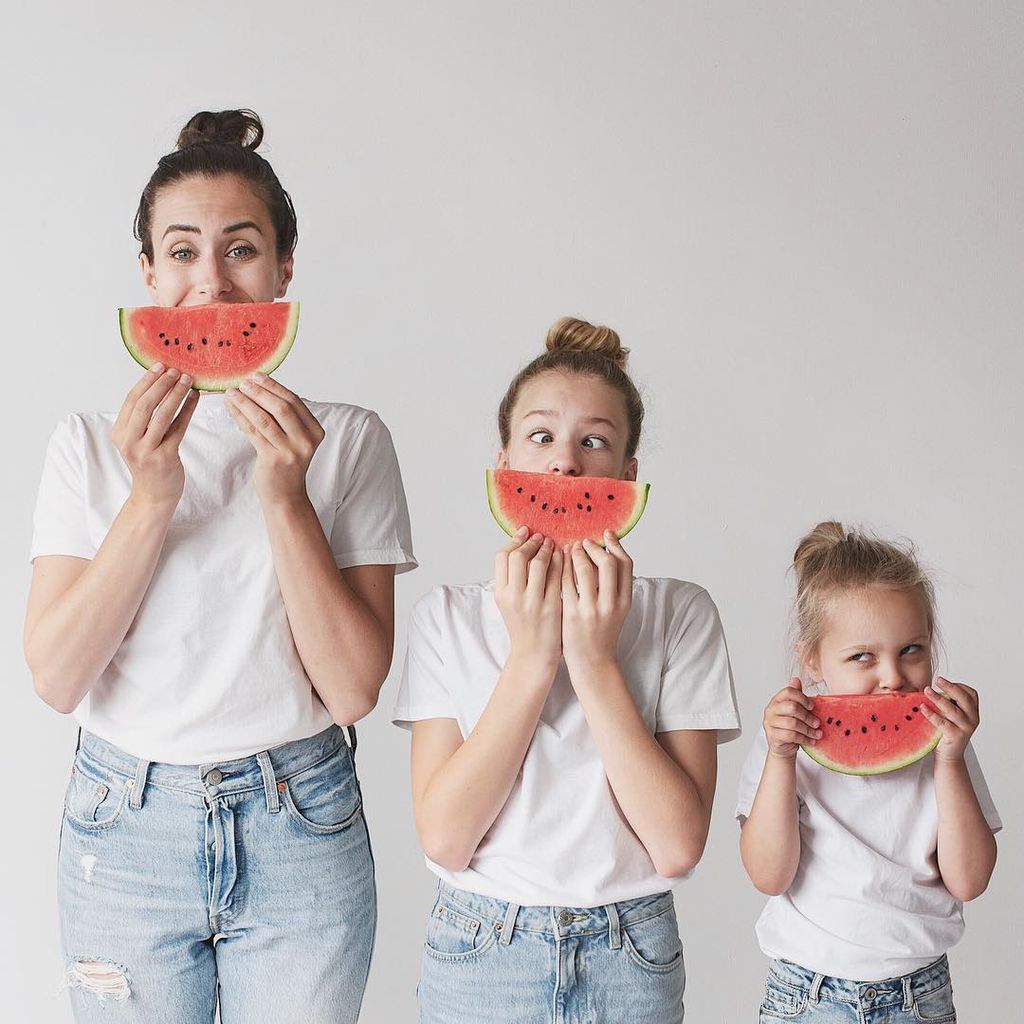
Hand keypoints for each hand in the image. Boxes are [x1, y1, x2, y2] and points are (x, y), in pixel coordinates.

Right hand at [111, 364, 198, 509]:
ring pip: (162, 415)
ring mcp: (146, 450)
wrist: (154, 495)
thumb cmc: (148, 462)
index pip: (131, 400)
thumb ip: (143, 417)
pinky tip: (196, 397)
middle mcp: (129, 441)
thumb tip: (161, 384)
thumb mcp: (137, 439)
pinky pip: (178, 428)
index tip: (160, 365)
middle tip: (176, 370)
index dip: (146, 381)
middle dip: (161, 384)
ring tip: (188, 379)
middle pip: (145, 405)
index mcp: (119, 433)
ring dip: (176, 394)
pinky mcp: (165, 457)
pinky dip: (188, 410)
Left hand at [225, 374, 324, 505]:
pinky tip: (231, 408)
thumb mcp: (294, 438)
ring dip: (245, 403)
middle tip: (243, 383)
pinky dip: (240, 417)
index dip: (274, 387)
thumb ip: (286, 417)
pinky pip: (253, 432)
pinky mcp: (273, 459)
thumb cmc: (287, 463)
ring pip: (265, 419)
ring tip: (231, 393)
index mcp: (315, 431)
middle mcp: (306, 440)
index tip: (257, 376)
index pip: (294, 401)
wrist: (285, 495)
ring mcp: (291, 451)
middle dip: (260, 392)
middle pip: (281, 408)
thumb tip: (261, 387)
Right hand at [494, 527, 562, 671]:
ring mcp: (533, 602)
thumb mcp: (507, 603)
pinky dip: (561, 563)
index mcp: (501, 593)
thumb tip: (520, 548)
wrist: (533, 656)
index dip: (515, 541)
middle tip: (541, 537)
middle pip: (519, 556)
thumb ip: (511, 578)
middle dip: (531, 543)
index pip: (503, 557)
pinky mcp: (552, 607)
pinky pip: (558, 577)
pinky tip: (565, 557)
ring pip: (540, 564)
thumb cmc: (523, 627)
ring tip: (553, 544)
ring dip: (548, 549)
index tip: (525, 533)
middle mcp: (515, 596)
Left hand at [560, 531, 632, 674]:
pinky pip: (565, 582)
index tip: (606, 535)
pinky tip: (558, 562)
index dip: (616, 545)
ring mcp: (591, 609)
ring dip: (576, 554)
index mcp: (625, 601)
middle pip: (608, 563)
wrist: (592, 662)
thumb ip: (615, 585)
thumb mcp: (618, 610)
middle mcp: (611, 604)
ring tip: (570, 548)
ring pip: (585, 570)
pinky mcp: (572, 614)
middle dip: (595, 548)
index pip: (626, 564)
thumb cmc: (602, 633)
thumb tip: (607, 553)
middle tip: (584, 542)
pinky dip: (562, 568)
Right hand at [763, 677, 820, 759]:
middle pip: (792, 707)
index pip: (788, 692)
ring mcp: (770, 723)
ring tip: (816, 734)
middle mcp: (771, 710)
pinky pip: (791, 736)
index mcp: (777, 700)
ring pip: (792, 723)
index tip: (812, 706)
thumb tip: (796, 679)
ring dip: (808, 730)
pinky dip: (804, 739)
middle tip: (817, 723)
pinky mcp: (773, 735)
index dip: (802, 698)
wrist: (783, 746)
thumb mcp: (794, 711)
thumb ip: (796, 696)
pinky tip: (811, 741)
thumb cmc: (790, 727)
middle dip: (807, 716)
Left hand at [922, 677, 978, 762]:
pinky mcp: (956, 736)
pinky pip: (943, 723)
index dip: (958, 685)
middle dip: (950, 687)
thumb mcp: (950, 715)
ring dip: (939, 698)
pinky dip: (932, 714)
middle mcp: (973, 719)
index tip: (943, 681)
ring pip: (953, 710)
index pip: (972, 694)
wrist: (949, 755)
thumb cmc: (947, 732)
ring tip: (927, 690)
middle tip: (938, 680)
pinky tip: (922, 707)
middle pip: (964, 699)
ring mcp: (966, 728)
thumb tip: (930, 687)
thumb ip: (948, 703)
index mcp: (973, 712)